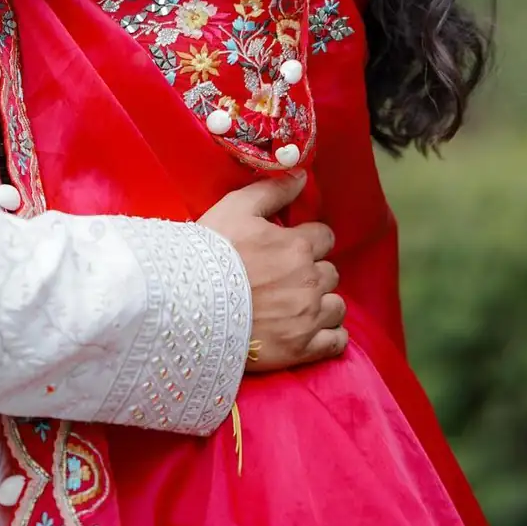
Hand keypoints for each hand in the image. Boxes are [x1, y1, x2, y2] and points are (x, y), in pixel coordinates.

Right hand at [198, 171, 346, 371]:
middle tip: (289, 277)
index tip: (293, 246)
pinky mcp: (302, 348)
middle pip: (331, 272)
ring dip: (323, 303)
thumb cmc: (213, 251)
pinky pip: (336, 342)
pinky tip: (315, 330)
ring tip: (300, 305)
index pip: (325, 237)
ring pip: (336, 306)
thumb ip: (273, 190)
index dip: (309, 239)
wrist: (189, 303)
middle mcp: (310, 281)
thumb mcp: (236, 208)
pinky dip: (331, 335)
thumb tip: (302, 177)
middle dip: (314, 272)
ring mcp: (309, 317)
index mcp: (298, 246)